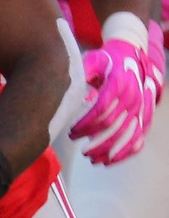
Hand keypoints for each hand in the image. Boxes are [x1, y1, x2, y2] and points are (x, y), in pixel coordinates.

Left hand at [69, 15, 161, 165]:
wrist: (132, 56)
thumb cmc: (106, 60)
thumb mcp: (92, 60)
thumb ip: (82, 73)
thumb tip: (77, 93)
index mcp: (120, 84)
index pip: (102, 110)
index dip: (86, 124)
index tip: (71, 132)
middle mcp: (134, 97)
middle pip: (114, 126)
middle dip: (94, 140)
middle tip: (79, 147)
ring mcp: (141, 108)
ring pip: (127, 136)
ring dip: (109, 150)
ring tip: (92, 159)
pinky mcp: (145, 117)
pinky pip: (139, 138)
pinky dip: (126, 152)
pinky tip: (110, 161)